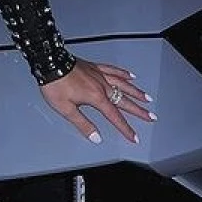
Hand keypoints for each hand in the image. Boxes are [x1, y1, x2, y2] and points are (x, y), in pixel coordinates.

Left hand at [40, 58, 155, 143]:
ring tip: (147, 98)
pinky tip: (130, 75)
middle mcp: (101, 85)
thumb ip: (83, 124)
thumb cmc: (55, 85)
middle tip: (151, 117)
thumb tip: (95, 137)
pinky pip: (113, 70)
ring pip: (123, 84)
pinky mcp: (94, 67)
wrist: (49, 63)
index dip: (125, 128)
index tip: (134, 137)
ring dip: (136, 92)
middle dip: (139, 110)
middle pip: (124, 100)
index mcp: (96, 97)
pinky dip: (123, 73)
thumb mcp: (66, 109)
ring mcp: (99, 74)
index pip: (115, 117)